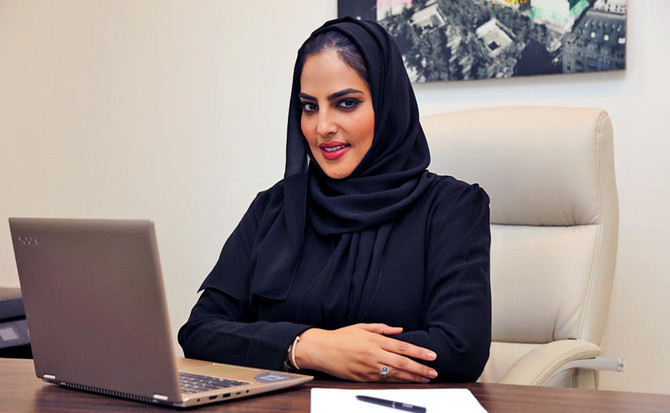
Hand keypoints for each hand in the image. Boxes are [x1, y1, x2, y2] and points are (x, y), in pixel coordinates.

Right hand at [294, 323, 437, 382]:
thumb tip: (400, 330)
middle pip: (402, 363)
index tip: (432, 356)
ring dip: (412, 377)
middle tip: (433, 372)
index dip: (419, 352)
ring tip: (424, 379)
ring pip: (395, 374)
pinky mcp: (363, 378)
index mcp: (375, 340)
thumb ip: (383, 328)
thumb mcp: (363, 327)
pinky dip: (397, 382)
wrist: (322, 350)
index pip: (403, 347)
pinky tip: (406, 382)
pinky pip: (384, 381)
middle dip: (420, 368)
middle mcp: (374, 354)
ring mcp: (369, 368)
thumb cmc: (342, 337)